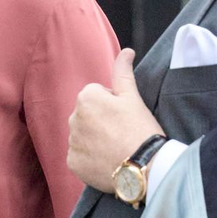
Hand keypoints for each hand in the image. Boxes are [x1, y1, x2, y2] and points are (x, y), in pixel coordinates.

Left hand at [67, 48, 163, 191]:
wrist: (144, 166)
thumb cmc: (140, 128)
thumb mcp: (133, 96)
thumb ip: (123, 71)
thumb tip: (126, 51)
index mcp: (86, 97)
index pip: (97, 95)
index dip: (113, 104)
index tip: (125, 117)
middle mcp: (73, 118)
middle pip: (88, 115)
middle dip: (101, 120)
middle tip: (122, 132)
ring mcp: (72, 142)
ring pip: (83, 135)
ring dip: (95, 139)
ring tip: (116, 147)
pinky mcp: (72, 163)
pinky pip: (79, 156)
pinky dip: (90, 158)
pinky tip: (107, 160)